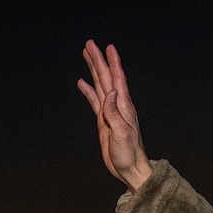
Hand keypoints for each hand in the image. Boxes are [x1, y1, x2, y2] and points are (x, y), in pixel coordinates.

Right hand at [78, 40, 151, 192]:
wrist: (130, 169)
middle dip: (98, 60)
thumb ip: (114, 113)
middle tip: (89, 44)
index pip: (117, 78)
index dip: (113, 62)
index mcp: (123, 106)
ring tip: (86, 56)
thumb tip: (111, 92)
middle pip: (105, 77)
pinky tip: (82, 83)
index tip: (108, 47)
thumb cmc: (129, 153)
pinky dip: (88, 90)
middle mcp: (117, 105)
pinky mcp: (103, 121)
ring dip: (93, 70)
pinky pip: (94, 101)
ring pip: (99, 85)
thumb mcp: (122, 133)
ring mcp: (109, 112)